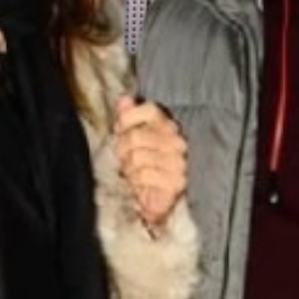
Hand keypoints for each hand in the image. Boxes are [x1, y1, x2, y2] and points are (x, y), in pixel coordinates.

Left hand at [113, 95, 186, 229]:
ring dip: (129, 169)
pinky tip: (142, 185)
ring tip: (134, 173)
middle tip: (125, 158)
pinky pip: (144, 177)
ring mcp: (178, 162)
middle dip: (122, 150)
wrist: (160, 199)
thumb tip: (123, 98)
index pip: (150, 110)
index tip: (120, 130)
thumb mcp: (134, 137)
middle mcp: (176, 141)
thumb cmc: (146, 164)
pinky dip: (137, 183)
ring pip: (136, 158)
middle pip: (135, 136)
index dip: (128, 118)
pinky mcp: (176, 182)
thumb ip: (128, 116)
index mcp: (168, 125)